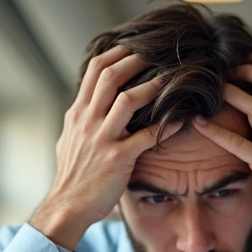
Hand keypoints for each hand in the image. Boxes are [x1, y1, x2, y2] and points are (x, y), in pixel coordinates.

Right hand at [31, 46, 181, 250]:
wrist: (67, 206)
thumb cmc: (72, 175)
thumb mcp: (69, 139)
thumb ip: (82, 119)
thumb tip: (90, 103)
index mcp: (78, 113)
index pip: (95, 69)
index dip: (118, 52)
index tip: (138, 45)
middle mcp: (88, 120)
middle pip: (110, 75)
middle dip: (137, 59)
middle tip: (160, 53)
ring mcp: (102, 139)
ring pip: (128, 100)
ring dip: (154, 86)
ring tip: (173, 79)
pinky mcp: (117, 159)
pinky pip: (146, 136)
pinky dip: (168, 125)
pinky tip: (184, 118)